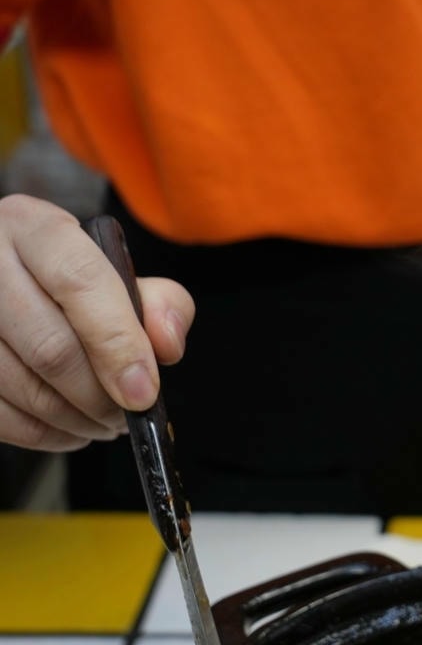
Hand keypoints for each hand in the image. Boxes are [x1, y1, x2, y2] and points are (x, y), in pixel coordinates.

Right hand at [0, 194, 194, 450]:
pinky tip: (71, 430)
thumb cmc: (72, 280)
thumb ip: (159, 303)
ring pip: (20, 385)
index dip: (118, 342)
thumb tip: (166, 346)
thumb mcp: (119, 272)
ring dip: (74, 420)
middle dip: (100, 396)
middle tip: (131, 416)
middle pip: (49, 345)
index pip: (79, 281)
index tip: (144, 392)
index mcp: (32, 227)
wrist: (4, 279)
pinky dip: (41, 433)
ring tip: (107, 423)